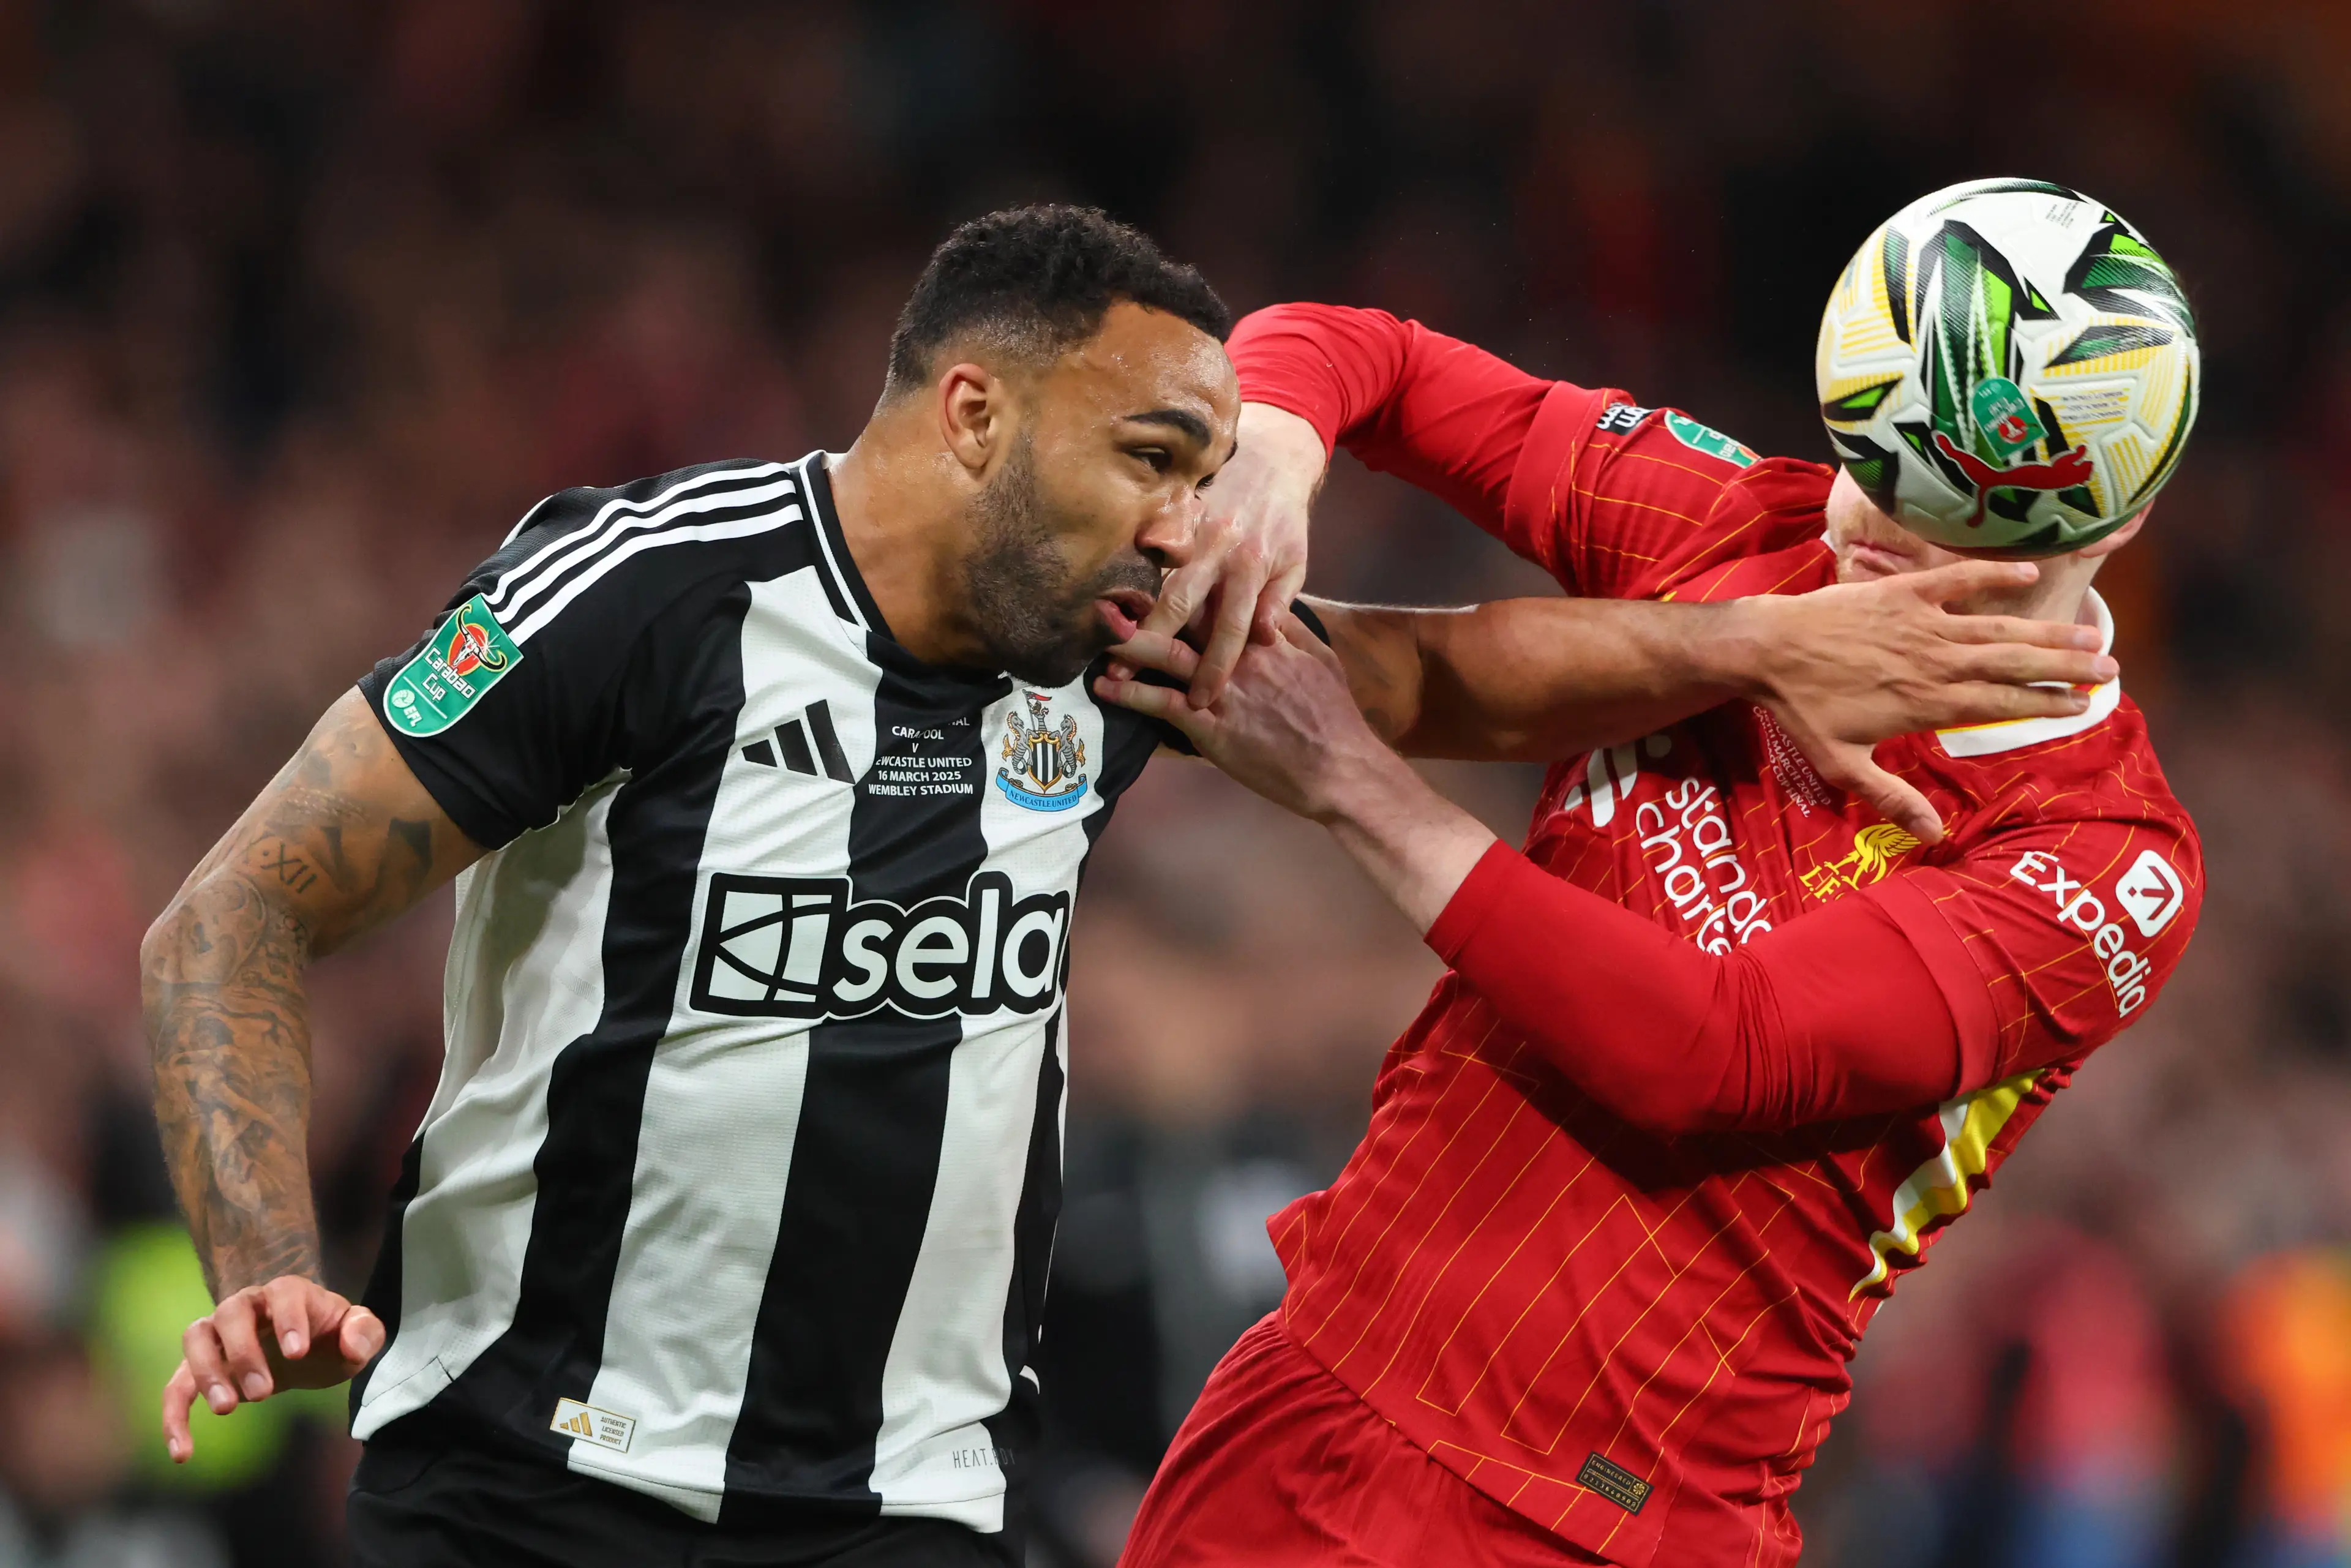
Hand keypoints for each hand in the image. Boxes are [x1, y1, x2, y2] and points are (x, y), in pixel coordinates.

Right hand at [161, 1276, 384, 1462]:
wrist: (306, 1348)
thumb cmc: (332, 1336)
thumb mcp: (358, 1333)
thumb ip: (365, 1333)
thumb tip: (351, 1346)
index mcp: (289, 1292)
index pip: (283, 1293)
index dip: (288, 1320)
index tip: (298, 1354)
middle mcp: (247, 1305)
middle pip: (230, 1313)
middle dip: (244, 1352)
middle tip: (265, 1393)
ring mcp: (218, 1334)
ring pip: (195, 1338)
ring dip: (206, 1373)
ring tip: (228, 1409)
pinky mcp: (200, 1367)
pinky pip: (176, 1386)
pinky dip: (173, 1417)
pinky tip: (182, 1453)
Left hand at [1101, 616, 1497, 930]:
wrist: (1341, 768)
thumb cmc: (1335, 718)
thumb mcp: (1322, 660)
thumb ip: (1291, 631)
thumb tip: (1269, 609)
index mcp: (1265, 638)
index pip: (1219, 602)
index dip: (1187, 586)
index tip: (1157, 574)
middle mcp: (1240, 656)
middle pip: (1186, 621)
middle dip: (1147, 606)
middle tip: (1112, 594)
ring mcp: (1223, 691)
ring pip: (1167, 657)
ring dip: (1129, 643)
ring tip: (1097, 632)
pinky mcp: (1211, 729)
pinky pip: (1162, 705)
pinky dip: (1131, 694)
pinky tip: (1105, 687)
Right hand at [1129, 402, 1323, 707]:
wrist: (1271, 462)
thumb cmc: (1284, 524)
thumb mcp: (1295, 563)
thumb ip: (1279, 602)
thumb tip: (1263, 638)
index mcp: (1252, 567)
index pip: (1232, 627)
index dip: (1215, 666)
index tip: (1200, 700)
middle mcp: (1217, 548)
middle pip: (1180, 604)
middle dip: (1152, 644)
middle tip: (1123, 676)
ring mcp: (1189, 529)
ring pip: (1154, 576)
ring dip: (1129, 613)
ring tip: (1105, 646)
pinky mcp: (1171, 513)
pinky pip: (1144, 548)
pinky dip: (1124, 573)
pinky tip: (1104, 600)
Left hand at [1746, 559, 2118, 843]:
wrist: (1766, 651)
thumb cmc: (1802, 711)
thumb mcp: (1842, 766)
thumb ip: (1891, 798)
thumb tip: (1931, 834)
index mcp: (1927, 704)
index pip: (2000, 704)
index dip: (2044, 703)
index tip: (2081, 705)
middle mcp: (1935, 662)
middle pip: (2014, 664)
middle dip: (2064, 667)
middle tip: (2108, 668)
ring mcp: (1921, 623)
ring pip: (1997, 627)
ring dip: (2046, 630)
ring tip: (2090, 633)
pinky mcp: (1901, 592)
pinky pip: (1954, 578)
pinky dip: (1991, 573)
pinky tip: (2027, 572)